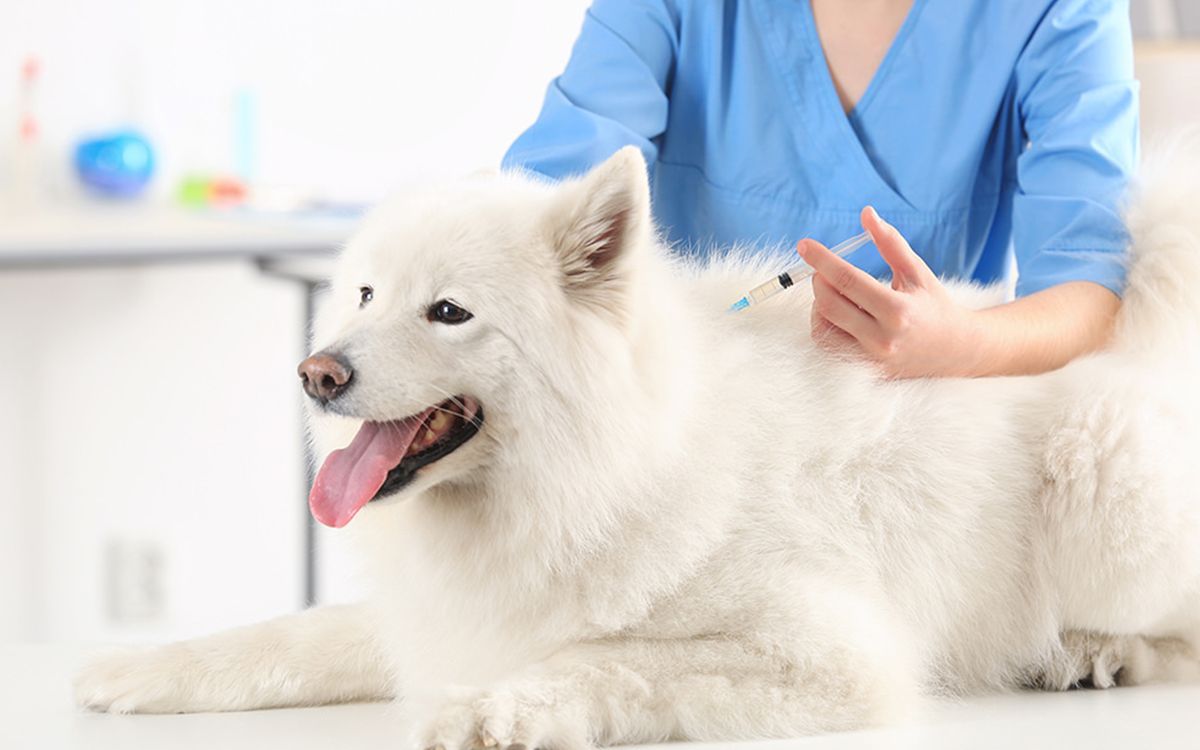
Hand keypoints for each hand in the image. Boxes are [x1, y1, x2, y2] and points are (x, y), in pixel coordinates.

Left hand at [801, 206, 983, 378]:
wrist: (956, 350)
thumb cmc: (935, 306)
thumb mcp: (917, 271)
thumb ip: (890, 242)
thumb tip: (866, 213)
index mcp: (898, 310)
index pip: (848, 281)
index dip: (822, 260)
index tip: (804, 245)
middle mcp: (883, 338)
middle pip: (830, 304)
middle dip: (819, 281)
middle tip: (823, 270)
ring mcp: (872, 358)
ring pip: (823, 328)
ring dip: (819, 304)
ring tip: (835, 293)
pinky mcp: (865, 370)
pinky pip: (829, 346)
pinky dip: (825, 325)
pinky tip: (838, 314)